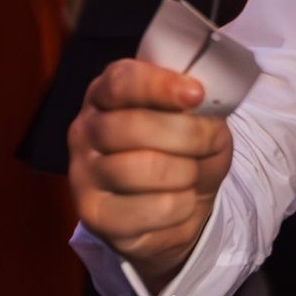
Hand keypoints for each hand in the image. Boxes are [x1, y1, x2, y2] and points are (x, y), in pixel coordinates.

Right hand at [68, 59, 233, 284]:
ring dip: (187, 172)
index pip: (121, 81)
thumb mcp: (199, 120)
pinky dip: (182, 205)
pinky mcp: (95, 215)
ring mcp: (83, 174)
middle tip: (212, 141)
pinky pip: (153, 208)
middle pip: (134, 125)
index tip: (197, 94)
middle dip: (189, 135)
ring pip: (145, 168)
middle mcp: (86, 130)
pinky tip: (179, 201)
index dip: (160, 85)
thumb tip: (201, 101)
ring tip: (192, 174)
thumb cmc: (186, 152)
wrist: (177, 210)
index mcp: (107, 95)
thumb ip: (197, 106)